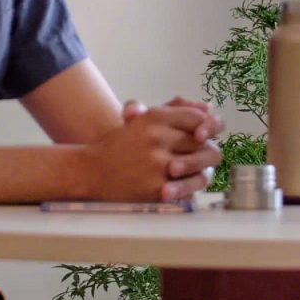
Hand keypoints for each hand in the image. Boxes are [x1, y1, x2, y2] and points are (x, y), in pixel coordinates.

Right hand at [83, 105, 222, 201]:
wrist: (91, 171)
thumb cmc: (120, 145)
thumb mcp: (142, 121)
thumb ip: (175, 110)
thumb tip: (208, 109)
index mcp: (155, 118)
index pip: (197, 119)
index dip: (208, 128)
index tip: (203, 137)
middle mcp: (158, 137)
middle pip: (202, 144)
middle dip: (203, 152)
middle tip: (200, 158)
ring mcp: (158, 163)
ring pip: (199, 168)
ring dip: (200, 172)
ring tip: (193, 175)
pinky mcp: (157, 187)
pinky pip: (187, 189)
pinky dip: (188, 190)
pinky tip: (182, 189)